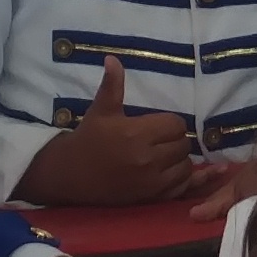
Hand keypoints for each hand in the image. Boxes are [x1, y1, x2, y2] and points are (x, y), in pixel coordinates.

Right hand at [11, 56, 207, 205]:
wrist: (71, 174)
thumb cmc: (88, 139)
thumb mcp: (100, 110)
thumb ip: (112, 85)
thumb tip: (112, 58)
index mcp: (137, 134)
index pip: (176, 125)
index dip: (170, 123)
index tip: (159, 125)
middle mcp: (148, 159)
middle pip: (183, 145)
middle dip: (176, 140)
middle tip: (162, 140)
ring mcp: (151, 182)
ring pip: (185, 167)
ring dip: (180, 160)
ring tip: (166, 155)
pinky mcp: (150, 197)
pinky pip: (180, 188)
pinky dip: (181, 180)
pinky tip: (171, 172)